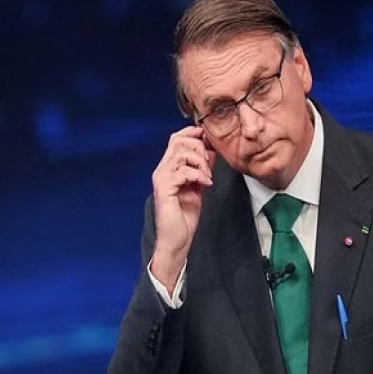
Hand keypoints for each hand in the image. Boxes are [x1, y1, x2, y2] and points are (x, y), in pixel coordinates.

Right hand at [150, 126, 214, 290]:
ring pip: (182, 153)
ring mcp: (162, 178)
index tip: (209, 141)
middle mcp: (162, 170)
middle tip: (209, 165)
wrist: (176, 240)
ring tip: (207, 178)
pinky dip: (199, 175)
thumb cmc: (184, 217)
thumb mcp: (197, 187)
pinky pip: (184, 171)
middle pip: (179, 141)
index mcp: (168, 168)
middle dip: (200, 148)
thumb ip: (201, 169)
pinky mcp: (164, 189)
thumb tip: (210, 151)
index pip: (176, 138)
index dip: (193, 134)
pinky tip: (206, 185)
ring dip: (201, 163)